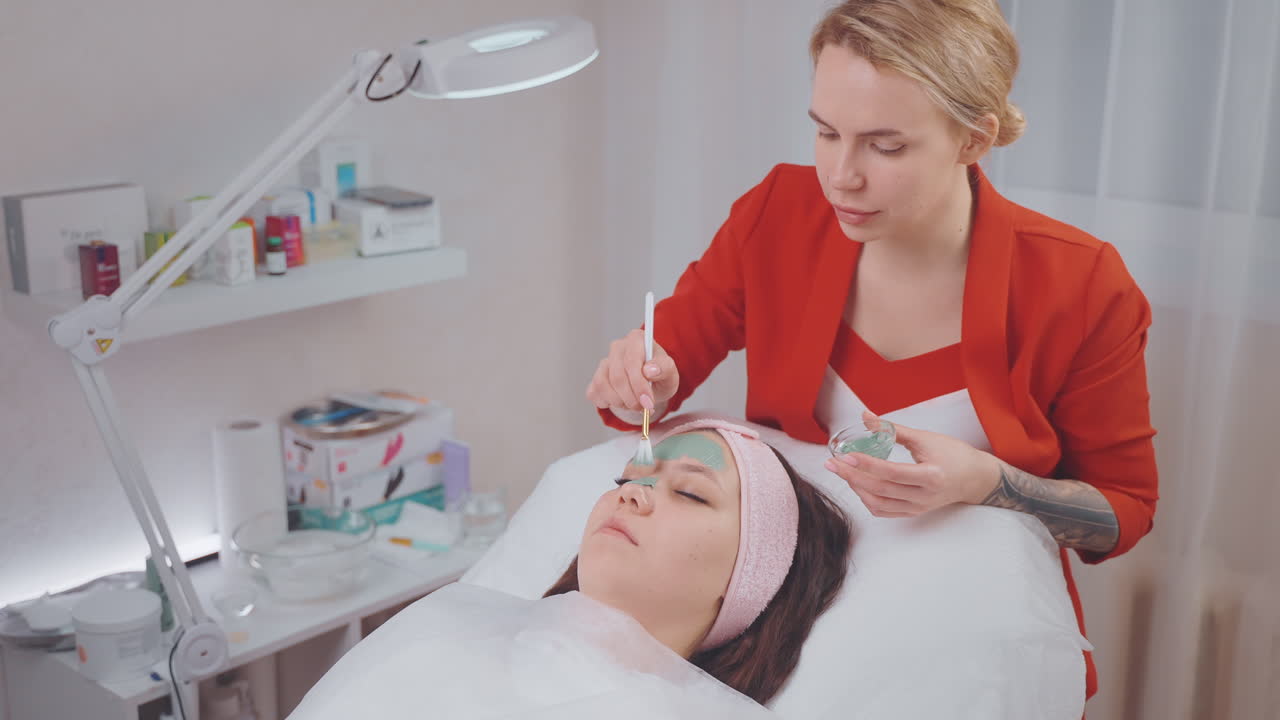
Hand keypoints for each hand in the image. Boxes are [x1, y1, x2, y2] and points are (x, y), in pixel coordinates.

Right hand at [585, 328, 679, 411]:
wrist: (652, 384)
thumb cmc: (660, 374)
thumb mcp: (670, 372)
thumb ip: (664, 368)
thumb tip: (649, 370)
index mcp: (636, 339)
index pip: (631, 362)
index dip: (638, 385)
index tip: (648, 401)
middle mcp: (618, 347)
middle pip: (617, 377)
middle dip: (631, 398)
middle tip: (644, 408)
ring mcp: (604, 362)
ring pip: (603, 385)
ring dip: (620, 402)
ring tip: (635, 404)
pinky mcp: (596, 377)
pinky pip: (595, 393)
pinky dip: (608, 403)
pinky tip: (622, 401)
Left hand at [823, 411, 1001, 517]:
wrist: (975, 478)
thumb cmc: (954, 455)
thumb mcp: (926, 438)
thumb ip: (893, 429)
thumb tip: (866, 417)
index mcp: (930, 476)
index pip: (891, 472)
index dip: (867, 464)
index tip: (847, 455)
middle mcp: (923, 496)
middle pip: (880, 489)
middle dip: (852, 476)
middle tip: (833, 463)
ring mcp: (917, 507)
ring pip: (879, 503)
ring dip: (857, 488)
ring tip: (843, 472)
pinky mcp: (913, 512)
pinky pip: (884, 510)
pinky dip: (867, 499)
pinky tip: (858, 485)